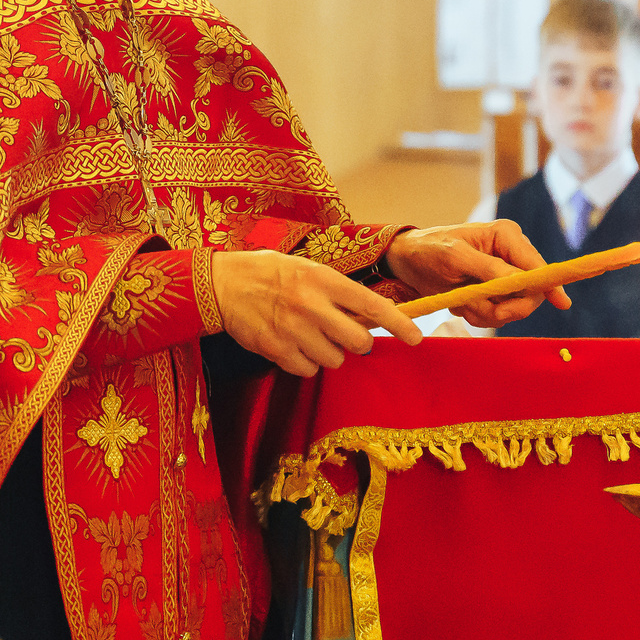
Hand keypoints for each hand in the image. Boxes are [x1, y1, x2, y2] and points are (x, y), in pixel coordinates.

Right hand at [211, 251, 421, 377]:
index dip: (399, 324)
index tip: (416, 337)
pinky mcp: (276, 350)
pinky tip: (293, 344)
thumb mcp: (308, 269)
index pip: (372, 306)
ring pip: (334, 360)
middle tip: (343, 333)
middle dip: (356, 342)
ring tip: (308, 334)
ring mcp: (293, 330)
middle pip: (358, 341)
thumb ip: (337, 291)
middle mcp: (312, 305)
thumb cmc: (270, 273)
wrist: (223, 283)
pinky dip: (305, 362)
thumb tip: (369, 316)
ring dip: (327, 352)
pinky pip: (308, 370)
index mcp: (324, 280)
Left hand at [383, 222, 571, 328]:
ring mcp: (503, 277)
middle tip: (487, 312)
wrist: (408, 263)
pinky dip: (479, 316)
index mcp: (506, 237)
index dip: (550, 285)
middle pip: (530, 293)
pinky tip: (461, 304)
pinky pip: (498, 315)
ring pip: (513, 308)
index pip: (536, 265)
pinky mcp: (492, 293)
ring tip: (462, 302)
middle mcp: (510, 256)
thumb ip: (489, 268)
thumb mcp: (456, 256)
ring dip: (486, 312)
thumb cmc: (430, 250)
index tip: (562, 302)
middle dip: (507, 307)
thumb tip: (520, 281)